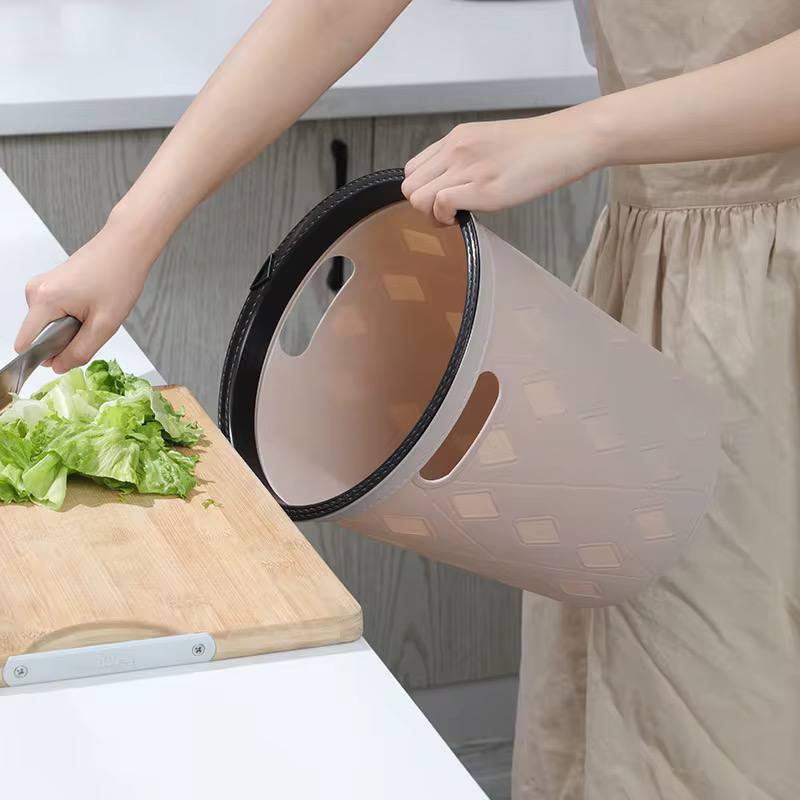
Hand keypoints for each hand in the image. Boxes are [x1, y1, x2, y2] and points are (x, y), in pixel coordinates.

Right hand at [15, 216, 157, 372]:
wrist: (126, 247)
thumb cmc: (118, 278)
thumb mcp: (104, 325)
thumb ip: (79, 351)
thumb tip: (58, 367)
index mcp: (43, 300)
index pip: (26, 344)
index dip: (44, 357)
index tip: (66, 357)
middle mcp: (35, 291)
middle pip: (40, 336)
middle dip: (67, 339)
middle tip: (93, 323)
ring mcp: (41, 286)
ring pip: (50, 325)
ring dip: (73, 327)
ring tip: (95, 309)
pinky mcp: (50, 284)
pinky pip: (56, 314)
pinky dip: (74, 316)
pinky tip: (92, 303)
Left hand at [402, 104, 607, 223]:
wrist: (567, 141)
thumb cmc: (537, 147)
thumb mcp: (490, 144)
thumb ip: (465, 160)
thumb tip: (452, 186)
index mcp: (456, 139)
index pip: (412, 168)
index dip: (422, 189)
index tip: (442, 198)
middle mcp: (455, 150)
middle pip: (409, 185)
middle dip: (422, 205)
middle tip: (447, 212)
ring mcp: (467, 169)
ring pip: (417, 197)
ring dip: (431, 214)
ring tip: (455, 215)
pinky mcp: (482, 189)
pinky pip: (440, 205)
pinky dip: (445, 217)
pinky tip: (463, 217)